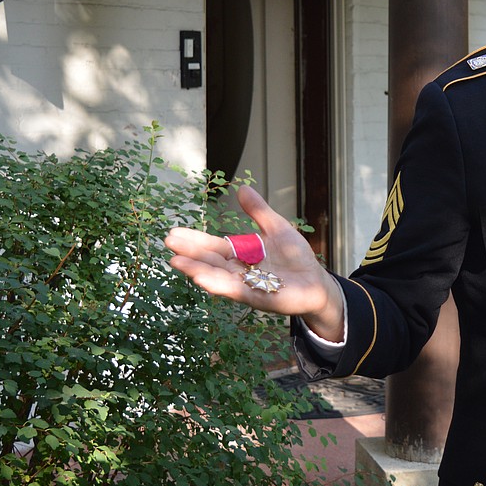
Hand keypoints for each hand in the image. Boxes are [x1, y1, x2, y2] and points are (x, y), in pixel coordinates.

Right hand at [165, 185, 345, 339]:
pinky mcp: (258, 297)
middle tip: (168, 242)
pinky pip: (235, 291)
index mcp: (240, 255)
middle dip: (189, 253)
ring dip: (197, 270)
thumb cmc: (296, 257)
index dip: (194, 240)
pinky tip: (202, 278)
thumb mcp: (276, 228)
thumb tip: (242, 187)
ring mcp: (246, 285)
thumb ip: (258, 211)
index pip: (213, 246)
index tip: (173, 232)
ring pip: (217, 277)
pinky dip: (219, 285)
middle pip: (210, 261)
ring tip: (176, 262)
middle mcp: (238, 271)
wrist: (317, 281)